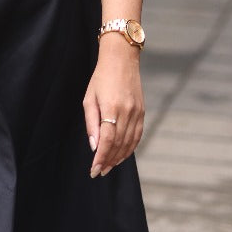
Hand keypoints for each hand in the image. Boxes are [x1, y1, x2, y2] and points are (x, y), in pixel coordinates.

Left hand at [82, 36, 143, 177]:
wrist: (121, 59)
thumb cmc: (101, 77)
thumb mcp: (89, 98)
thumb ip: (91, 123)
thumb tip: (94, 147)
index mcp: (112, 107)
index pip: (108, 141)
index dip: (101, 158)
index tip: (94, 170)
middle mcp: (127, 112)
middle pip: (119, 145)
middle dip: (109, 161)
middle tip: (99, 172)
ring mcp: (137, 112)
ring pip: (130, 143)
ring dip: (119, 158)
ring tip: (109, 166)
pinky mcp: (142, 112)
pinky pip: (138, 135)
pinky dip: (130, 148)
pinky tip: (122, 155)